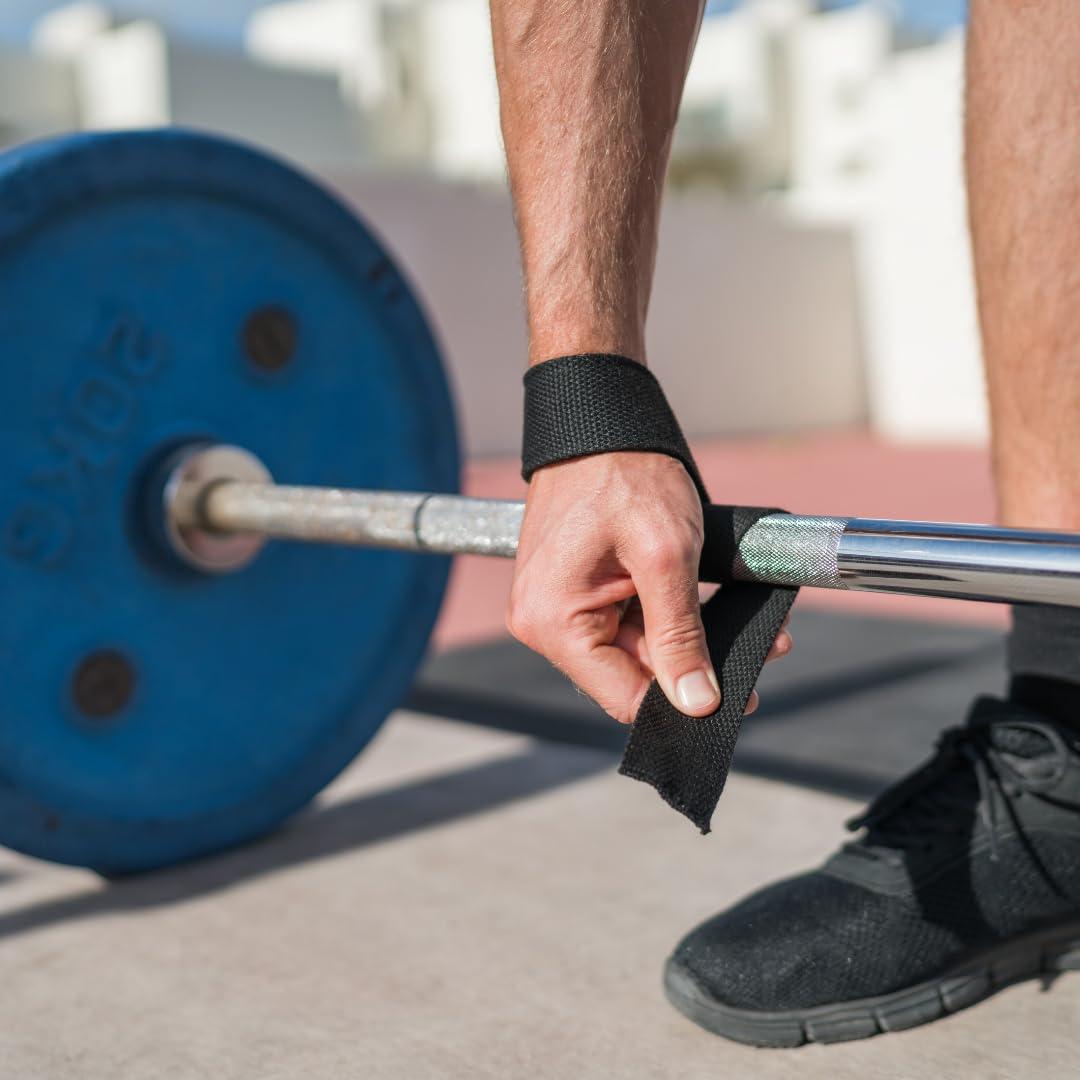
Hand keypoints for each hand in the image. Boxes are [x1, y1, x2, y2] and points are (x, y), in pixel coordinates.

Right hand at [507, 451, 791, 723]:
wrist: (600, 421)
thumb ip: (679, 635)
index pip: (624, 697)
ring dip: (690, 642)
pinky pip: (628, 624)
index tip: (740, 696)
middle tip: (763, 651)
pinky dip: (671, 619)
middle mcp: (544, 622)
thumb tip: (696, 703)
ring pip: (636, 652)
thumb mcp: (665, 556)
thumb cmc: (623, 473)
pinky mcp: (577, 591)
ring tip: (750, 628)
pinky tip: (709, 608)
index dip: (684, 702)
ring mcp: (558, 606)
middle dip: (696, 667)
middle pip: (630, 676)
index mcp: (552, 621)